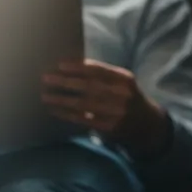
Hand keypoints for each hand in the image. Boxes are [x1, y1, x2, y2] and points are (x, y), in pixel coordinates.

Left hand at [41, 59, 171, 158]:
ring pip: (82, 103)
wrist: (146, 124)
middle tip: (46, 78)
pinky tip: (54, 109)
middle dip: (65, 81)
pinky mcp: (108, 127)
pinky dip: (66, 113)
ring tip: (45, 95)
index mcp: (124, 79)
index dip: (77, 67)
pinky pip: (82, 119)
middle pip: (88, 86)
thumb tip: (71, 65)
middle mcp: (121, 95)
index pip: (98, 70)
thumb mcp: (122, 82)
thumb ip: (103, 75)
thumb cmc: (127, 97)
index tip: (59, 64)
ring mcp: (115, 112)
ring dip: (61, 99)